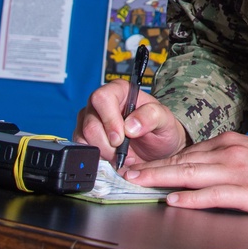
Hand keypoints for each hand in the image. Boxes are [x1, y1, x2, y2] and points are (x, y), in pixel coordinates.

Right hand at [73, 79, 189, 164]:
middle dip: (108, 143)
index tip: (121, 138)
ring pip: (84, 137)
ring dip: (104, 152)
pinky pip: (82, 147)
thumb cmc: (161, 128)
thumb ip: (152, 116)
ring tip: (123, 155)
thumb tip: (130, 125)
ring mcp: (91, 119)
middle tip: (126, 151)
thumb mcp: (165, 120)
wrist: (159, 147)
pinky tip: (113, 158)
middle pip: (90, 123)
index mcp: (120, 90)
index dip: (109, 120)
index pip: (102, 98)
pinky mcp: (85, 136)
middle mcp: (102, 103)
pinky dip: (98, 157)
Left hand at [123, 131, 247, 218]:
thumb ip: (227, 157)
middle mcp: (232, 151)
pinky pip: (213, 195)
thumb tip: (200, 167)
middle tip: (125, 173)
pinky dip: (191, 198)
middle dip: (152, 168)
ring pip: (192, 174)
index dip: (161, 160)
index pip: (188, 151)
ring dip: (161, 179)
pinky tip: (173, 200)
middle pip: (184, 160)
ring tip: (138, 183)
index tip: (139, 166)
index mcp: (232, 141)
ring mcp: (239, 171)